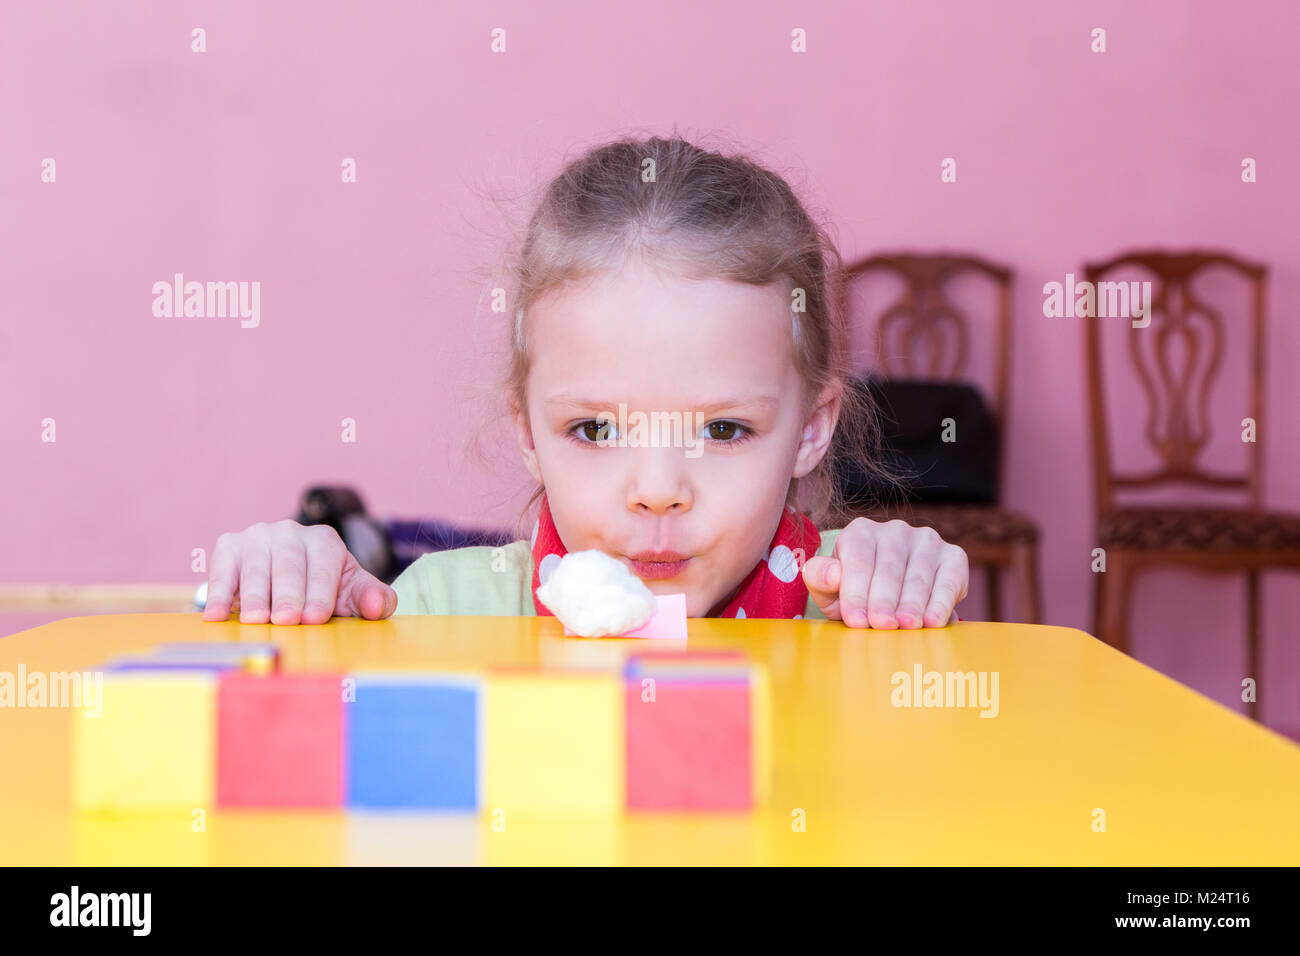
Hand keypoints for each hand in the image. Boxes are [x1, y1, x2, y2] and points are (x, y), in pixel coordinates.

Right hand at [202, 519, 396, 623]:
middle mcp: (289, 532)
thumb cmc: (322, 590)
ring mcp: (256, 537)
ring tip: (255, 621)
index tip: (315, 618)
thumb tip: (378, 605)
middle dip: (287, 594)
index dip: (320, 592)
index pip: (323, 564)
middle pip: (288, 565)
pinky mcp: (229, 547)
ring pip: (255, 567)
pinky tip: (215, 615)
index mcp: (323, 540)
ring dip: (253, 596)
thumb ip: (371, 598)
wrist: (283, 580)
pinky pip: (222, 570)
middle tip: (285, 620)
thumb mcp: (350, 593)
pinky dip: (218, 593)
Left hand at [802, 517, 968, 628]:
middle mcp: (895, 531)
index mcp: (860, 533)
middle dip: (884, 600)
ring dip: (912, 603)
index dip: (856, 593)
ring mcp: (926, 541)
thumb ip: (820, 578)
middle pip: (889, 569)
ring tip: (906, 626)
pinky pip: (949, 579)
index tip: (856, 620)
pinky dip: (941, 602)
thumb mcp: (828, 588)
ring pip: (919, 575)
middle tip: (882, 626)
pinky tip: (933, 622)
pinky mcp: (953, 557)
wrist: (888, 598)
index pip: (858, 562)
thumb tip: (834, 574)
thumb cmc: (854, 593)